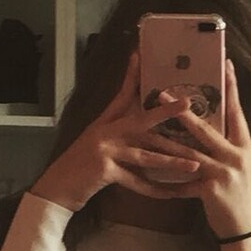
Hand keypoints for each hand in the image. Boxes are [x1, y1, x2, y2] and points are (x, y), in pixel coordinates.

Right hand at [30, 51, 202, 211]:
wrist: (56, 189)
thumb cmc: (78, 169)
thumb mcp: (94, 143)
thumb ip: (115, 133)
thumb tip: (140, 129)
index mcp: (104, 123)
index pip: (121, 95)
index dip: (131, 75)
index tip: (139, 56)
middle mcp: (105, 132)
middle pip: (141, 120)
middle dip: (166, 112)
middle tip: (189, 105)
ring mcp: (105, 150)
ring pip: (146, 155)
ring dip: (172, 161)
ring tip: (195, 164)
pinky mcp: (105, 170)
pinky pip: (138, 182)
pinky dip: (156, 191)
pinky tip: (173, 194)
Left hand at [155, 59, 250, 239]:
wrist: (245, 229)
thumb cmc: (240, 196)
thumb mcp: (239, 166)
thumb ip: (225, 147)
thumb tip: (208, 127)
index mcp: (245, 146)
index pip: (237, 111)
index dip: (232, 88)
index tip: (226, 64)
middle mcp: (237, 155)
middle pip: (207, 127)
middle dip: (184, 110)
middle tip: (165, 92)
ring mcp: (225, 172)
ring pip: (190, 151)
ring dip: (167, 138)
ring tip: (149, 127)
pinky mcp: (212, 189)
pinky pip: (183, 182)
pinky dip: (167, 179)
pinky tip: (149, 176)